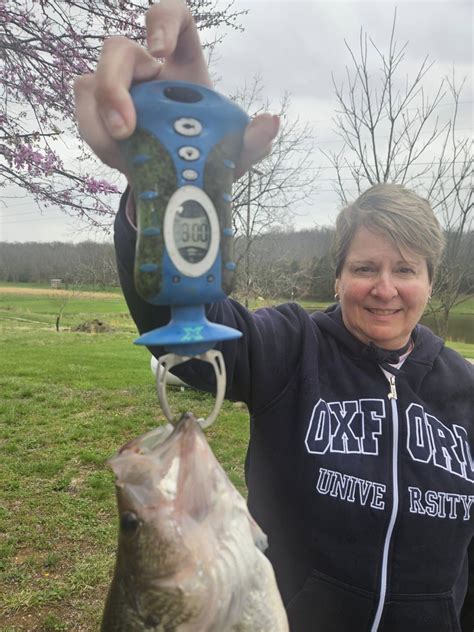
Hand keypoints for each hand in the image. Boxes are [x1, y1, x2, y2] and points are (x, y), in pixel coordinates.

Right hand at [74, 0, 278, 178]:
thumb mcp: (235, 155)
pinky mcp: (97, 112)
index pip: (171, 14)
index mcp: (183, 63)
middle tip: (127, 128)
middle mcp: (146, 69)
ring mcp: (117, 89)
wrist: (178, 184)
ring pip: (90, 82)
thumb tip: (270, 122)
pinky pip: (82, 112)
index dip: (162, 22)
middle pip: (117, 49)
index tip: (161, 54)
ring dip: (100, 118)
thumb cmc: (208, 159)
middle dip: (114, 84)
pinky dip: (94, 135)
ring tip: (123, 151)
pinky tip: (118, 157)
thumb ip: (254, 141)